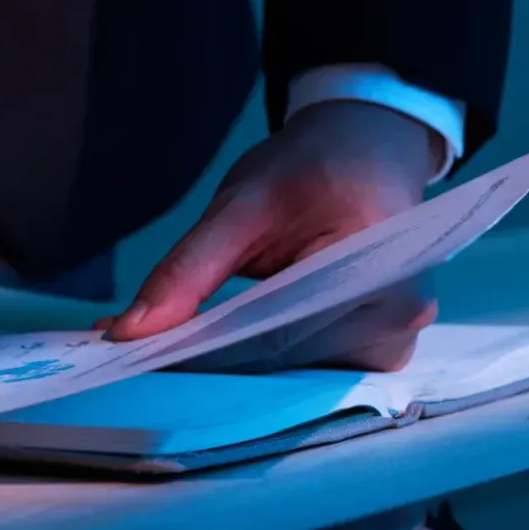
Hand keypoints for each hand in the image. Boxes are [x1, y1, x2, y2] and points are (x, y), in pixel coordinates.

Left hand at [102, 101, 444, 371]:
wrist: (366, 151)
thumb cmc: (310, 168)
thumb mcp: (241, 204)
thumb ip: (187, 269)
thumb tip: (130, 331)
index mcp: (378, 270)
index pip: (278, 336)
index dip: (207, 352)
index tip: (145, 358)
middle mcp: (399, 319)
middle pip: (289, 366)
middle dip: (216, 366)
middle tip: (145, 357)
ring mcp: (394, 341)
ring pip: (298, 378)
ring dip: (240, 372)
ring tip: (183, 354)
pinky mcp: (377, 351)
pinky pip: (311, 373)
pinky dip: (266, 367)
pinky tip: (225, 353)